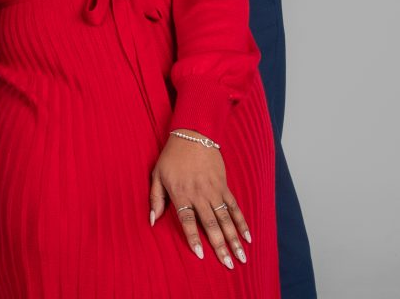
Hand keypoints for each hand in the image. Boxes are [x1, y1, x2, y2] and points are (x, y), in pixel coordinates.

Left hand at [149, 130, 250, 268]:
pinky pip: (235, 207)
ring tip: (241, 256)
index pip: (188, 220)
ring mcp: (214, 190)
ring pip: (226, 218)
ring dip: (234, 239)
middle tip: (228, 264)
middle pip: (211, 224)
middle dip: (220, 245)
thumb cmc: (171, 156)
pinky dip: (242, 222)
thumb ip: (156, 199)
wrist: (193, 134)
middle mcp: (199, 194)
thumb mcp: (157, 174)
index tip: (200, 254)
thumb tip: (152, 221)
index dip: (194, 238)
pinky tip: (247, 237)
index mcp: (181, 193)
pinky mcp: (224, 186)